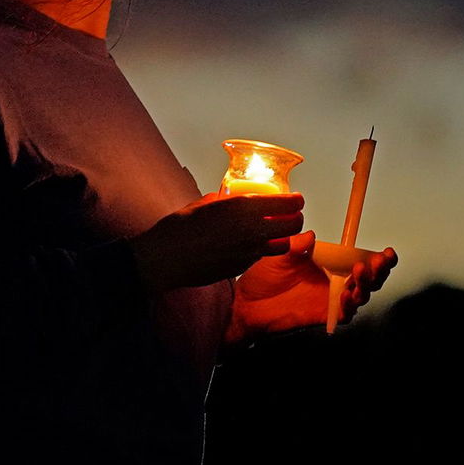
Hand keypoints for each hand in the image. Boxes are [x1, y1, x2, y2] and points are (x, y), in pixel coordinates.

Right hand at [129, 192, 303, 291]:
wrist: (167, 258)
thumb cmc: (180, 227)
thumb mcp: (205, 203)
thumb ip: (225, 199)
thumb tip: (232, 197)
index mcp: (243, 208)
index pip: (286, 203)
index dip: (296, 200)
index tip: (296, 199)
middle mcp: (252, 230)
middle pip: (293, 225)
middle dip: (295, 218)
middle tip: (291, 214)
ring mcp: (249, 252)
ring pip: (283, 245)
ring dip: (282, 237)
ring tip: (274, 231)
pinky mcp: (242, 267)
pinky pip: (262, 257)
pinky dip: (262, 249)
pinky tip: (249, 244)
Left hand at [224, 235, 397, 345]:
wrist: (245, 303)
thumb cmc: (262, 277)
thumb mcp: (280, 253)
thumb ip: (296, 244)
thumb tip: (311, 234)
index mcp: (328, 265)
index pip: (359, 260)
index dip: (376, 258)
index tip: (385, 251)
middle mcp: (333, 282)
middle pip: (368, 280)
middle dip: (379, 272)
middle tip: (378, 262)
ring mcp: (329, 300)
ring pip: (360, 296)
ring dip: (366, 286)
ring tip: (360, 274)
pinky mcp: (322, 316)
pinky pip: (343, 314)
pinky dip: (349, 306)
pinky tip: (347, 295)